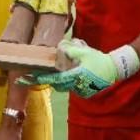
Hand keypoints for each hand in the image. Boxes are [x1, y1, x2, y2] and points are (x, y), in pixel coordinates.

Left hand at [19, 40, 137, 98]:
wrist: (114, 69)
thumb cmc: (99, 59)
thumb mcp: (84, 51)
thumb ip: (70, 49)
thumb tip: (60, 47)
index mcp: (74, 76)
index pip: (52, 79)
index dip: (38, 78)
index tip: (25, 78)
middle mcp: (75, 86)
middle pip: (57, 84)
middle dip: (50, 79)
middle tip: (38, 75)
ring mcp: (80, 90)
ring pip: (65, 85)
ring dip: (63, 78)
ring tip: (71, 68)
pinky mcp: (85, 92)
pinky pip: (73, 86)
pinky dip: (72, 80)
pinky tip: (80, 72)